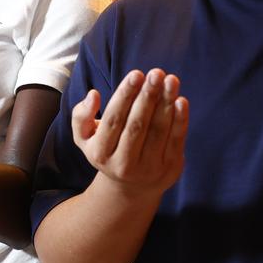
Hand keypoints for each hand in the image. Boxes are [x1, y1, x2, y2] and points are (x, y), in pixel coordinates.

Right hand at [72, 68, 187, 197]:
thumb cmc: (107, 151)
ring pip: (158, 131)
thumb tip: (93, 94)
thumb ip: (81, 116)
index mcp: (100, 153)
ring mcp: (148, 168)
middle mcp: (123, 164)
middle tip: (156, 73)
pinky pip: (176, 141)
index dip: (125, 96)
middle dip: (148, 96)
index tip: (136, 74)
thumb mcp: (85, 138)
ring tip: (171, 79)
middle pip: (137, 125)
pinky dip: (180, 120)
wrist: (131, 188)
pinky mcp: (169, 169)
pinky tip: (180, 100)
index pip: (113, 120)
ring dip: (166, 103)